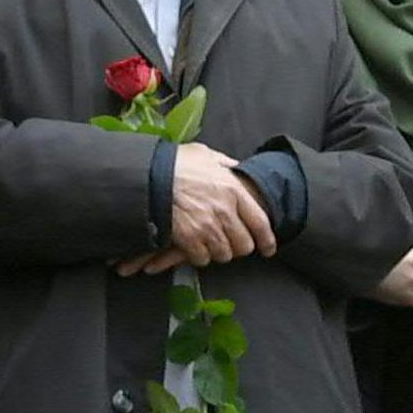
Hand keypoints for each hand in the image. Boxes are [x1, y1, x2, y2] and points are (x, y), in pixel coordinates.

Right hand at [163, 146, 275, 266]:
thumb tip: (235, 167)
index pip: (260, 222)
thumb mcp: (203, 155)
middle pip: (244, 244)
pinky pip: (202, 258)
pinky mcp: (188, 238)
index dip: (266, 240)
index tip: (267, 249)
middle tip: (230, 245)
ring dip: (217, 252)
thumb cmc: (173, 162)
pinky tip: (192, 247)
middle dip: (237, 247)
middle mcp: (224, 210)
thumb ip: (223, 163)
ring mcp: (207, 226)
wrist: (144, 174)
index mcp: (233, 190)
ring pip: (224, 254)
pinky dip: (197, 256)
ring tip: (208, 244)